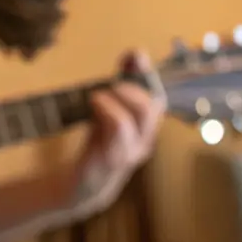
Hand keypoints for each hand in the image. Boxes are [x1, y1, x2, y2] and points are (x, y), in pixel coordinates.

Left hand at [68, 50, 165, 215]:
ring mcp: (129, 151)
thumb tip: (135, 54)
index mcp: (146, 127)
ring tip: (100, 95)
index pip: (157, 97)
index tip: (134, 55)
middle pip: (152, 106)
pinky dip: (108, 109)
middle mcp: (143, 140)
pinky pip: (118, 129)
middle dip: (132, 87)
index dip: (147, 73)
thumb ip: (121, 85)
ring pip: (137, 115)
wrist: (83, 188)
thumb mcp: (109, 113)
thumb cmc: (98, 146)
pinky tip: (94, 103)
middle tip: (112, 84)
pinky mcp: (111, 158)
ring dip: (119, 98)